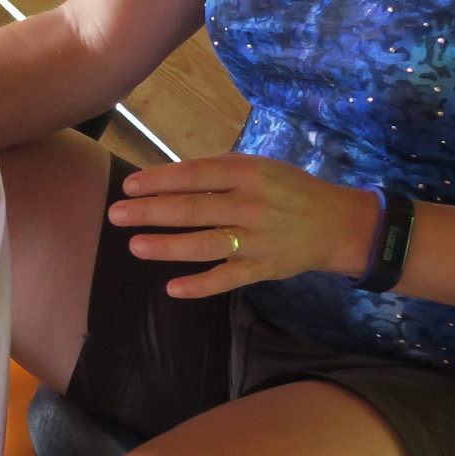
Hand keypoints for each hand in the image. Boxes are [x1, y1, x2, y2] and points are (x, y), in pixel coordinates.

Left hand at [107, 154, 379, 298]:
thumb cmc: (290, 190)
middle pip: (193, 209)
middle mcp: (250, 205)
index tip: (129, 185)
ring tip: (135, 246)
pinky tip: (173, 288)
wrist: (338, 223)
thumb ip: (220, 171)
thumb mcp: (261, 167)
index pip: (195, 175)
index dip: (160, 180)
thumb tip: (170, 176)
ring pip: (205, 244)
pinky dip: (201, 285)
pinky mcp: (262, 269)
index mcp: (248, 173)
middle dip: (151, 212)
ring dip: (167, 246)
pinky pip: (227, 279)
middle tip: (116, 214)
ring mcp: (256, 240)